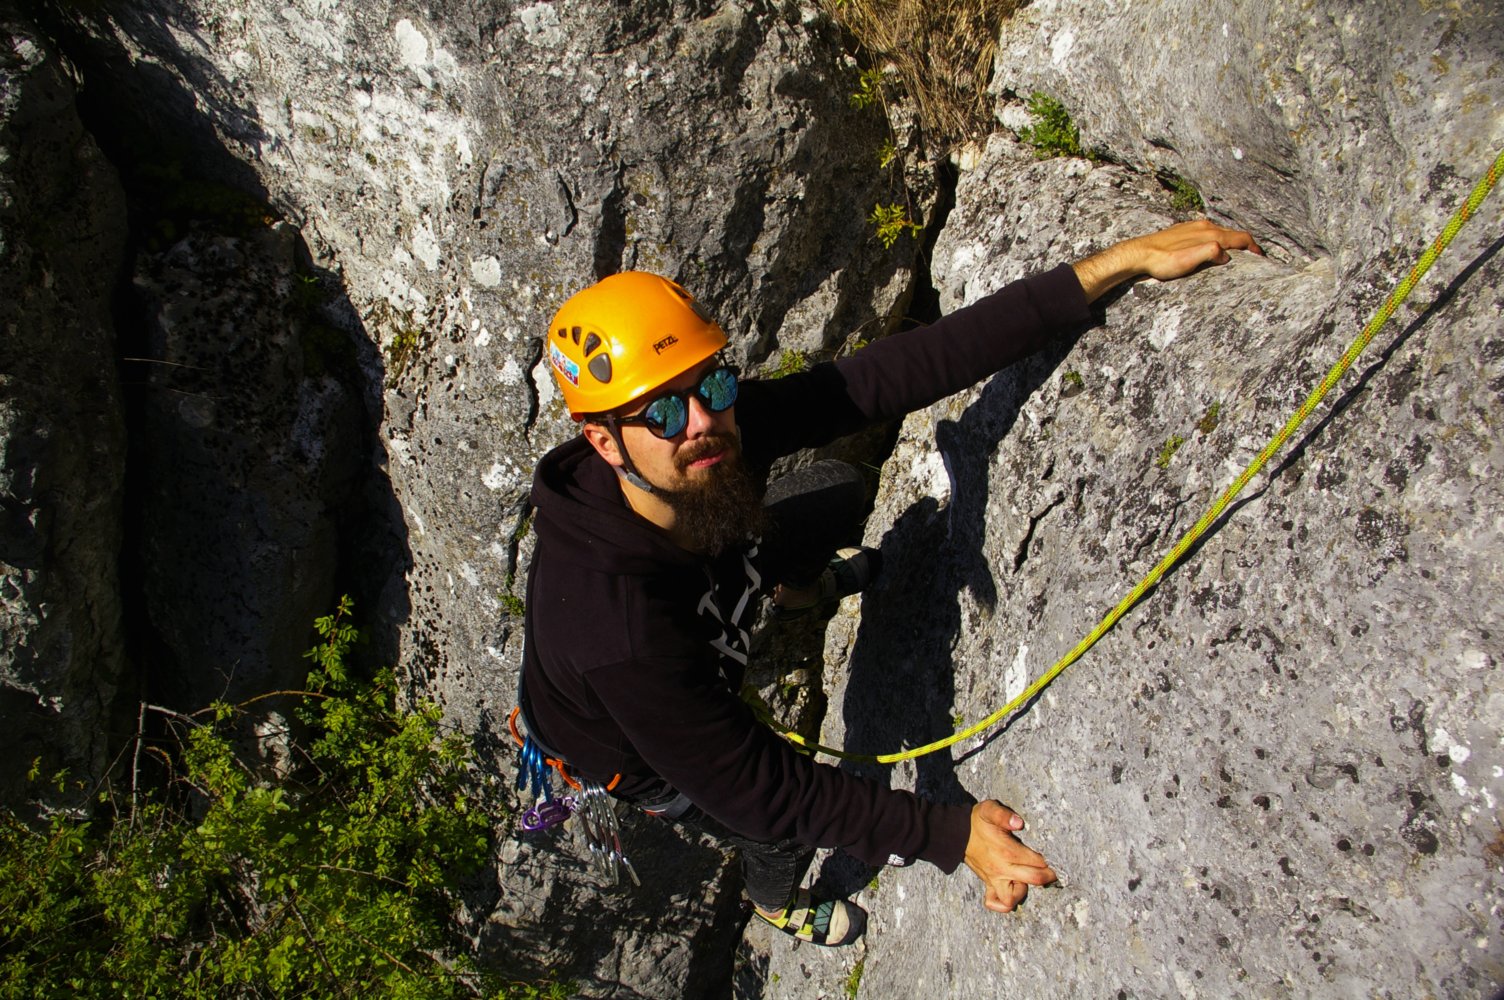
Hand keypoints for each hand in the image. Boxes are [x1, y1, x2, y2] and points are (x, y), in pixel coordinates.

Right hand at [963, 800, 1056, 912]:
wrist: (956, 833)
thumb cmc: (977, 821)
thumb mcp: (989, 810)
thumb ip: (1003, 815)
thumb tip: (1018, 822)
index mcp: (1006, 851)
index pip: (1037, 861)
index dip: (1051, 860)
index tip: (1058, 856)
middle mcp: (1002, 869)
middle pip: (1034, 879)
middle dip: (1049, 875)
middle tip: (1054, 869)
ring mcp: (994, 879)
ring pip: (1013, 898)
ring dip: (1026, 891)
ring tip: (1030, 879)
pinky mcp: (988, 884)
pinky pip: (995, 903)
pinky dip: (1004, 904)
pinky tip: (1012, 891)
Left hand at [1072, 219, 1263, 302]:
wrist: (1139, 253)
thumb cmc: (1162, 261)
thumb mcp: (1188, 261)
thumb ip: (1209, 254)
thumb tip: (1227, 254)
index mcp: (1209, 233)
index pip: (1241, 238)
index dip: (1254, 248)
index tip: (1262, 258)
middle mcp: (1204, 226)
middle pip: (1233, 233)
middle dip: (1246, 244)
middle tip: (1254, 257)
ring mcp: (1194, 226)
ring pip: (1221, 231)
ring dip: (1232, 241)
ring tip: (1237, 253)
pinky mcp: (1184, 230)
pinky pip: (1208, 232)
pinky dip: (1219, 239)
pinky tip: (1213, 247)